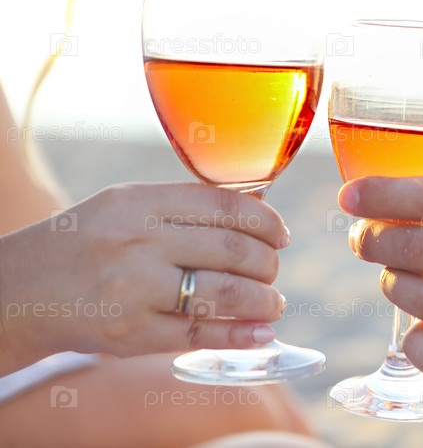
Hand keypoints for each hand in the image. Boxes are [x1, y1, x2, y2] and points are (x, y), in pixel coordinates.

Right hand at [0, 183, 287, 371]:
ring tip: (273, 302)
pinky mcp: (132, 333)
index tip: (281, 234)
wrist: (19, 292)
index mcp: (139, 202)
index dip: (265, 220)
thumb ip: (184, 207)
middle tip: (273, 270)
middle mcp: (139, 241)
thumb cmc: (84, 244)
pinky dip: (241, 335)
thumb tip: (257, 208)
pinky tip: (261, 333)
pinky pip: (202, 334)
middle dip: (267, 263)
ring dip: (263, 300)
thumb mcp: (125, 206)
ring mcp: (135, 289)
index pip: (223, 206)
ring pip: (224, 293)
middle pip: (232, 249)